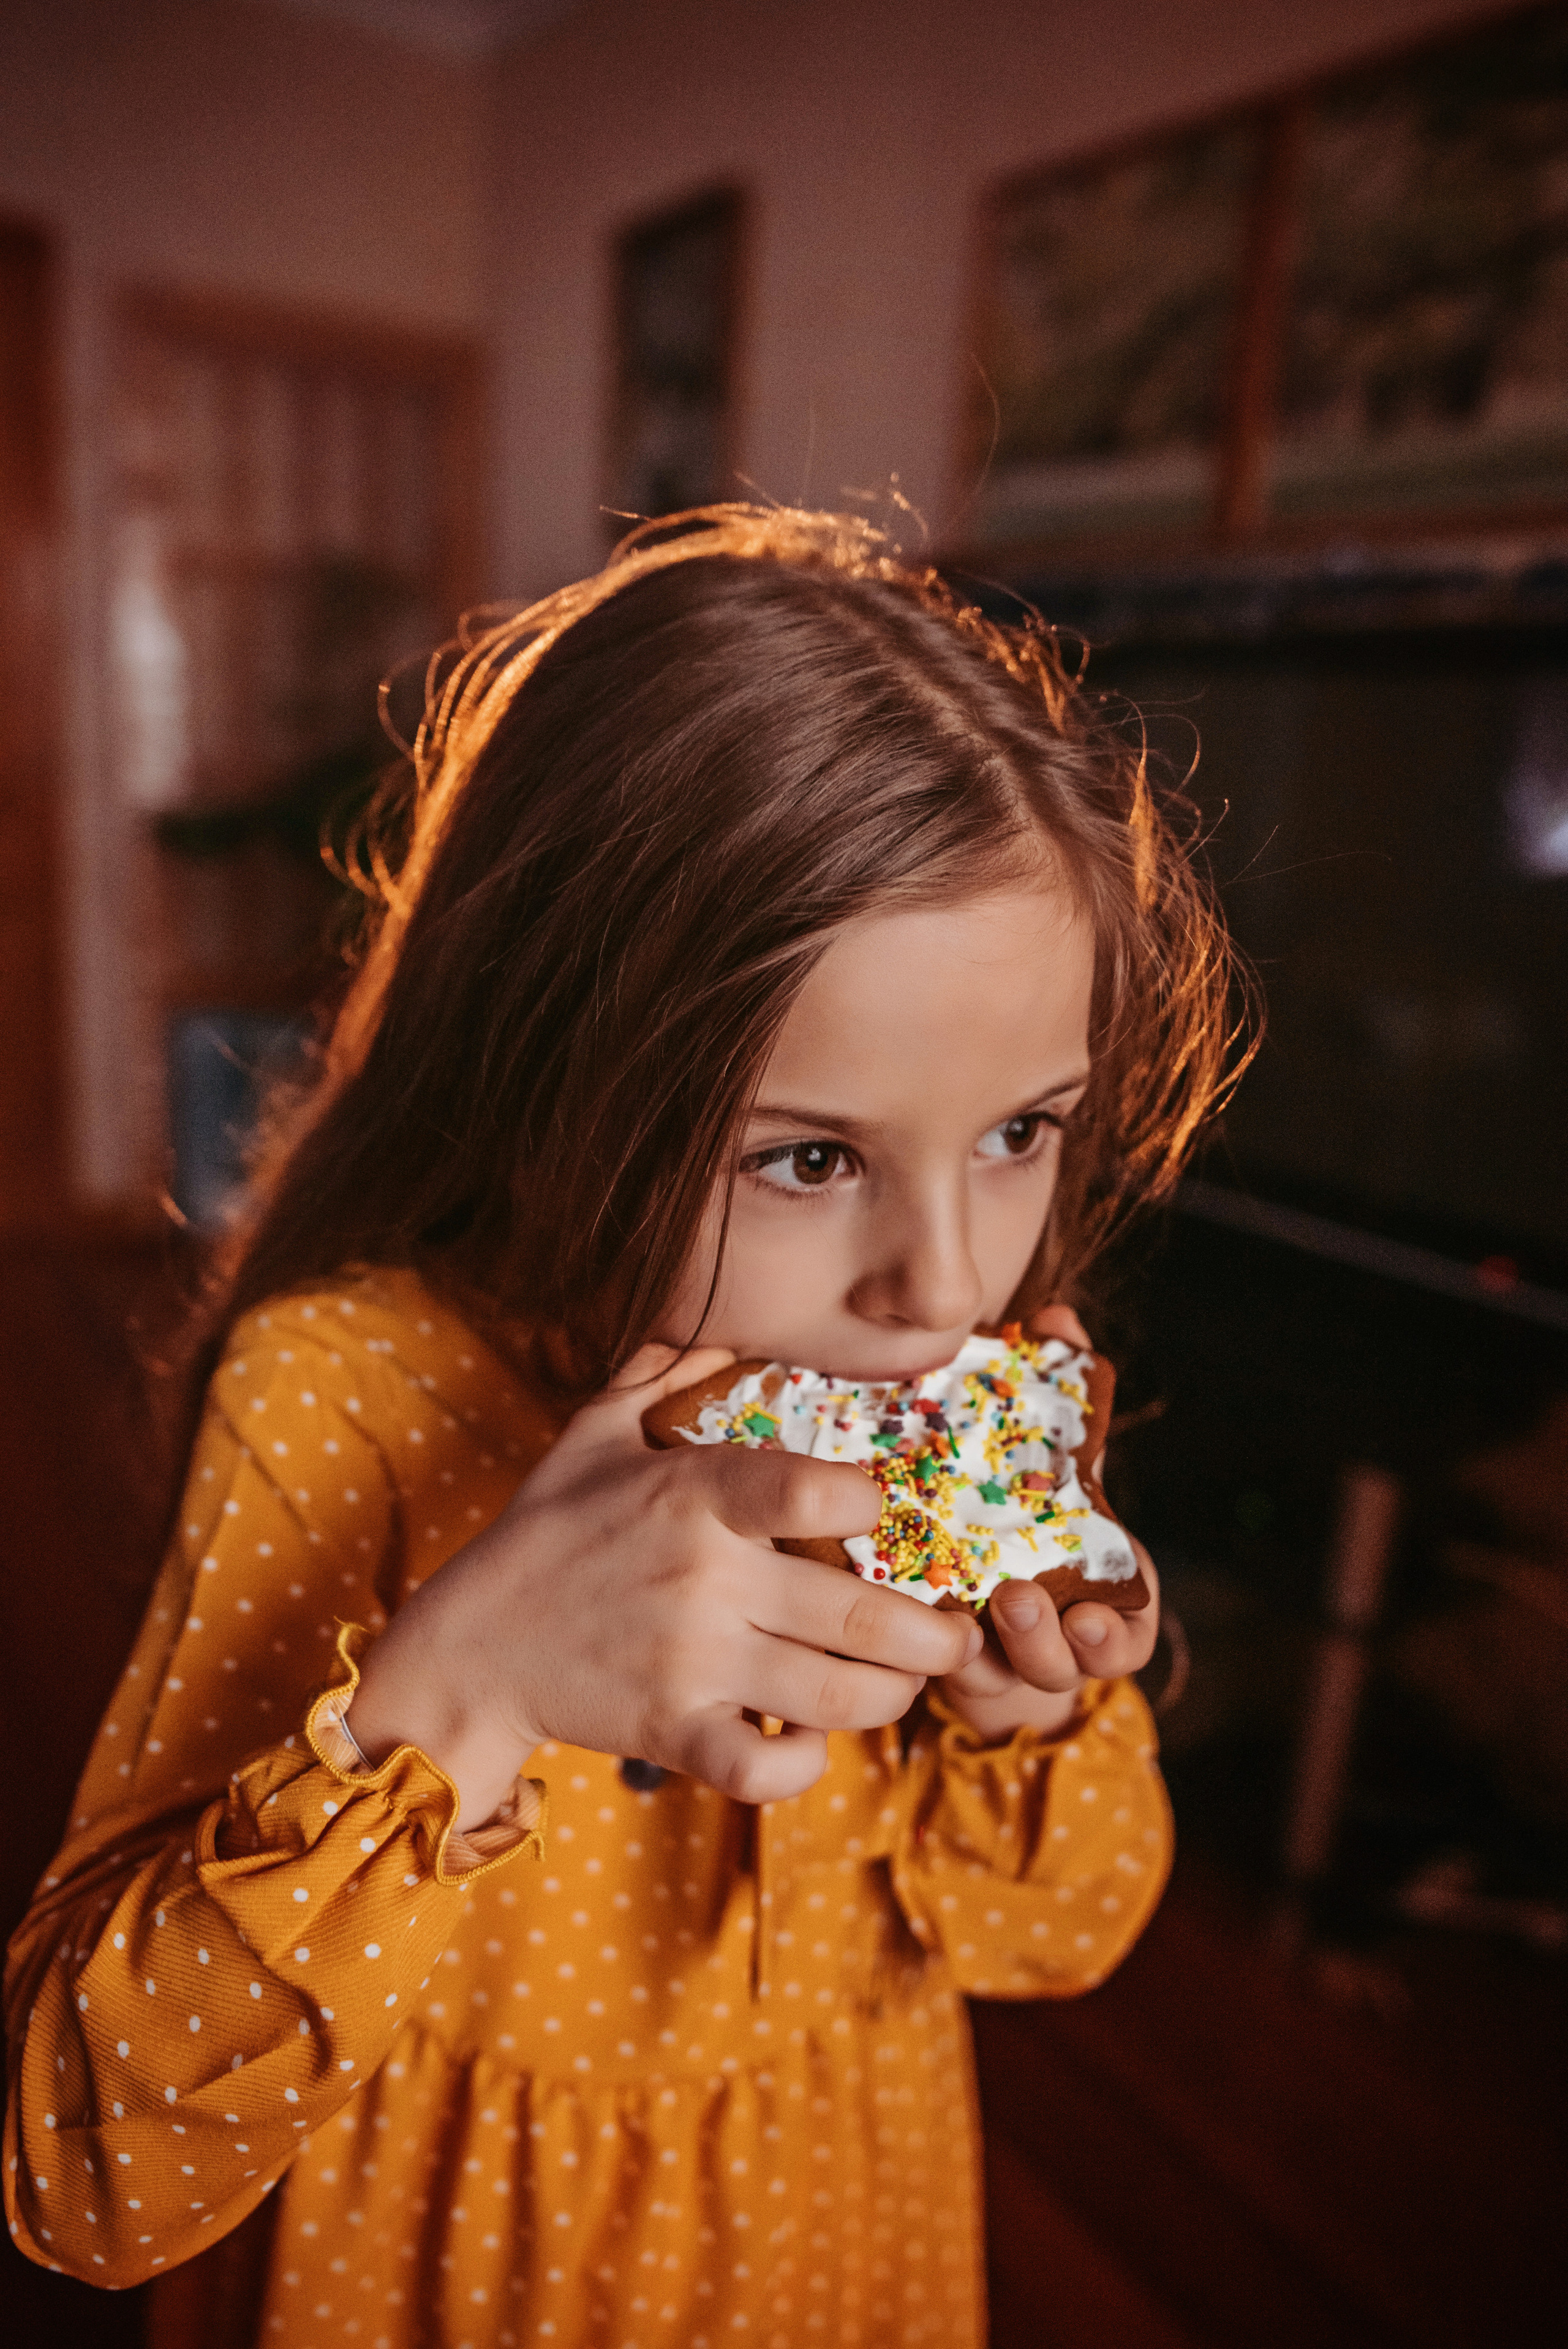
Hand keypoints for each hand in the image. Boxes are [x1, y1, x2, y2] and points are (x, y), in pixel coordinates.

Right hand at [347, 1344, 981, 1823]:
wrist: (471, 1646)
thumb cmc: (545, 1531)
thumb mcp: (595, 1432)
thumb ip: (667, 1371)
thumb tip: (732, 1318)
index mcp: (691, 1497)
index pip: (810, 1493)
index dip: (871, 1503)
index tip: (887, 1513)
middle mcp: (702, 1581)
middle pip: (858, 1617)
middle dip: (935, 1635)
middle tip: (961, 1634)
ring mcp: (690, 1663)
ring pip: (834, 1696)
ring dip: (892, 1697)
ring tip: (909, 1684)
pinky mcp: (671, 1734)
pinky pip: (764, 1769)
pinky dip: (803, 1767)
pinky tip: (812, 1742)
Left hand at [934, 1303, 1160, 1742]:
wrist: (949, 1560)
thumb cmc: (1012, 1507)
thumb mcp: (1043, 1458)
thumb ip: (1058, 1390)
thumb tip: (1057, 1316)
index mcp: (1093, 1600)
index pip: (1122, 1639)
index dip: (1114, 1638)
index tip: (1096, 1621)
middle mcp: (1047, 1640)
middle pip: (1058, 1669)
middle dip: (1043, 1643)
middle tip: (1014, 1599)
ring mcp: (989, 1658)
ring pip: (991, 1678)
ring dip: (983, 1648)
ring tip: (961, 1606)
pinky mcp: (929, 1657)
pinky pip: (928, 1669)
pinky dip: (921, 1648)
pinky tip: (899, 1618)